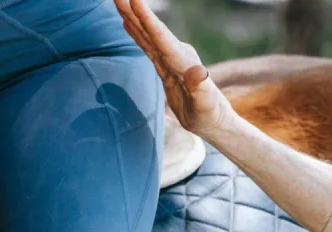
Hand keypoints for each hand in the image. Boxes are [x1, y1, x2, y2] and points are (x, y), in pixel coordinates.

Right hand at [114, 0, 233, 134]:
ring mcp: (170, 58)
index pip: (160, 37)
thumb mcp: (206, 104)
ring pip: (147, 34)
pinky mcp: (165, 65)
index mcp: (183, 60)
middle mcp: (176, 53)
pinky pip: (147, 45)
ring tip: (119, 0)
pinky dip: (136, 33)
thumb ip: (201, 89)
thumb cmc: (209, 114)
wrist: (212, 119)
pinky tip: (128, 23)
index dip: (146, 19)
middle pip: (151, 29)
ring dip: (132, 17)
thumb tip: (198, 72)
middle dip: (134, 11)